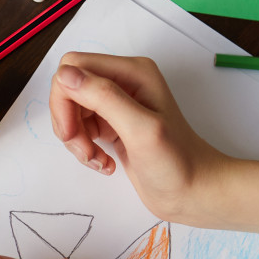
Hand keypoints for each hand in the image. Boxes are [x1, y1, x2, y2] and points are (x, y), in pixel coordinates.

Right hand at [48, 54, 229, 223]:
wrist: (194, 192)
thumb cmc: (177, 163)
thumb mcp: (140, 129)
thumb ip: (104, 97)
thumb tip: (65, 75)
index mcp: (132, 72)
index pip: (74, 66)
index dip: (64, 98)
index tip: (73, 132)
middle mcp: (123, 82)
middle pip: (68, 88)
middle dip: (68, 121)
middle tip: (84, 150)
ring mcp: (118, 103)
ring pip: (72, 110)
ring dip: (76, 139)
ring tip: (96, 160)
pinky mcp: (114, 124)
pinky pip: (82, 127)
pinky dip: (85, 147)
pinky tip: (104, 163)